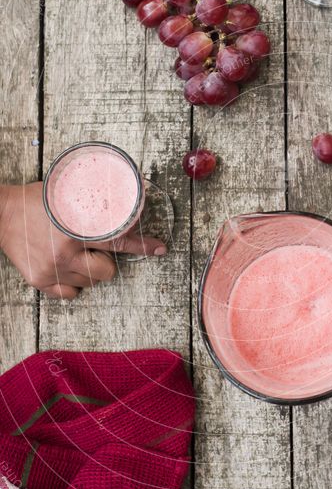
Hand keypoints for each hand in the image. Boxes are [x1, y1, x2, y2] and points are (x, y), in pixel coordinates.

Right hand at [0, 182, 166, 299]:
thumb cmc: (37, 201)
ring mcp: (53, 269)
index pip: (119, 239)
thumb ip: (96, 202)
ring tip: (73, 253)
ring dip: (88, 270)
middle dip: (106, 261)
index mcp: (77, 228)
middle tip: (93, 248)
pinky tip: (65, 266)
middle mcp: (66, 252)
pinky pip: (70, 294)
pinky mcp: (40, 280)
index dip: (142, 245)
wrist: (1, 214)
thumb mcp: (69, 194)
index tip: (160, 249)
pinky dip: (73, 283)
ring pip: (90, 282)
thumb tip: (130, 198)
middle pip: (107, 271)